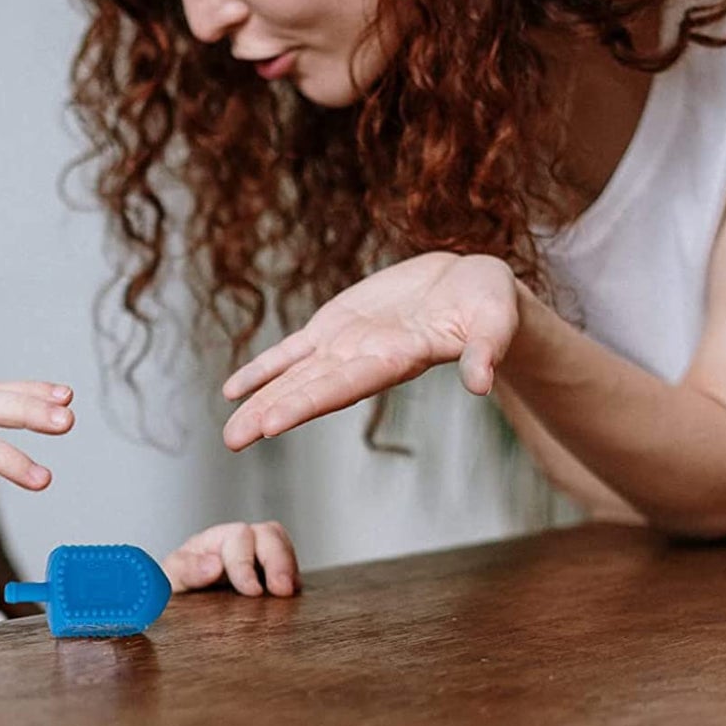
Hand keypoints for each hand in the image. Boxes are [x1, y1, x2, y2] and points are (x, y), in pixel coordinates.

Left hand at [161, 520, 298, 596]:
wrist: (183, 603)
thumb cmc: (177, 585)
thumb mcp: (172, 578)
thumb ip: (186, 570)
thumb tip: (213, 566)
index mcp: (214, 540)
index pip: (238, 537)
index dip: (246, 564)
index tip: (252, 590)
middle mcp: (239, 543)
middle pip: (268, 534)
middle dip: (278, 560)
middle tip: (282, 589)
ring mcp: (257, 556)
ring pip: (282, 544)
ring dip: (289, 565)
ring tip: (290, 591)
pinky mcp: (270, 574)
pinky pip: (290, 565)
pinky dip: (294, 577)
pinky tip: (293, 595)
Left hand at [222, 253, 518, 450]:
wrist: (472, 284)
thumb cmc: (490, 303)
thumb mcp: (496, 320)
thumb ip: (486, 350)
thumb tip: (482, 383)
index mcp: (397, 358)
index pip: (344, 387)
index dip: (306, 403)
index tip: (271, 425)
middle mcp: (364, 359)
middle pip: (310, 391)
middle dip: (270, 414)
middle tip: (232, 441)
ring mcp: (346, 344)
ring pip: (294, 376)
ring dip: (260, 400)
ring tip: (229, 431)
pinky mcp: (337, 324)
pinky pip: (292, 350)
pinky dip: (264, 368)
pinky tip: (234, 390)